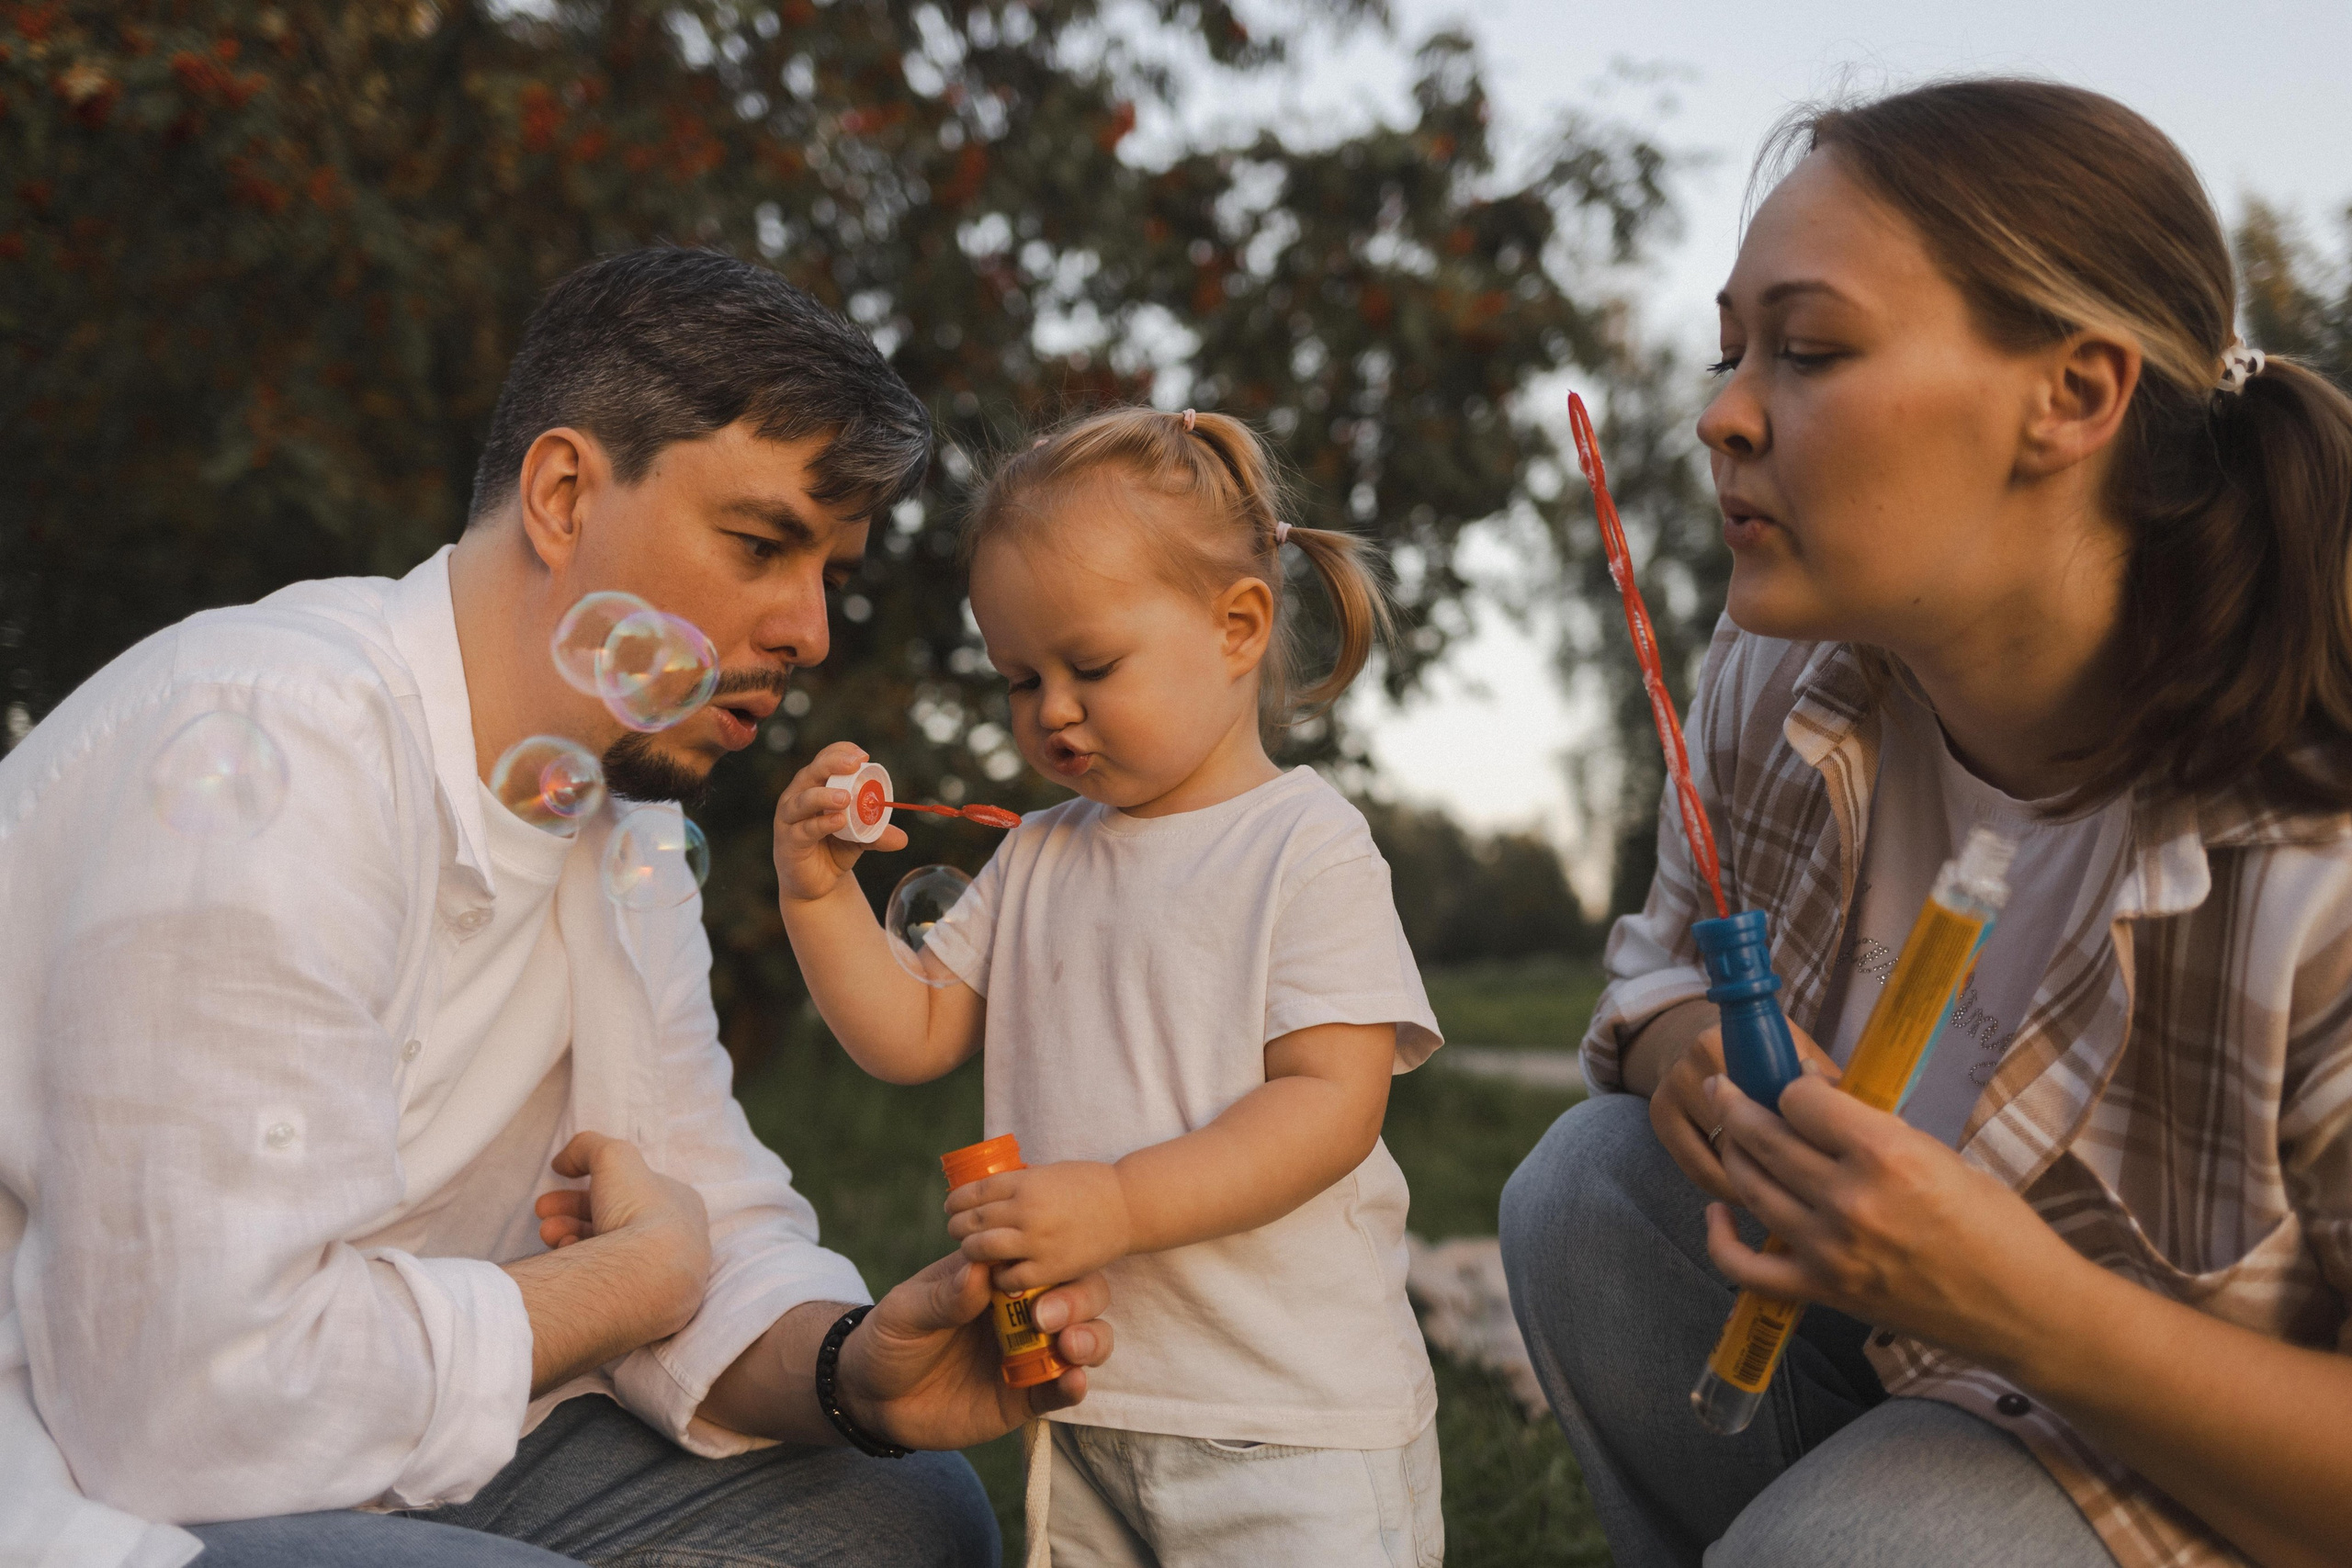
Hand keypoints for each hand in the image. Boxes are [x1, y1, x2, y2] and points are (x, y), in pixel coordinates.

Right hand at [532, 1130, 712, 1341]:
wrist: (651, 1275)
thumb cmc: (640, 1209)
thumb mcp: (612, 1156)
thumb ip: (587, 1147)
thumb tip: (563, 1161)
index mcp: (679, 1205)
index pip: (627, 1195)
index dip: (584, 1191)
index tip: (552, 1195)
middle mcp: (675, 1242)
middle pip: (613, 1224)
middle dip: (570, 1217)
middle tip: (542, 1216)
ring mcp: (663, 1278)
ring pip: (608, 1255)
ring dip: (571, 1240)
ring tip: (549, 1236)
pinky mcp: (647, 1310)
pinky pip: (611, 1286)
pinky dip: (585, 1271)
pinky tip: (568, 1264)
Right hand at [772, 741, 908, 905]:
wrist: (816, 883)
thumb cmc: (834, 849)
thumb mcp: (860, 838)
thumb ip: (878, 834)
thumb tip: (903, 838)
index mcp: (814, 786)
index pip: (824, 760)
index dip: (841, 753)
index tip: (864, 756)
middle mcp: (797, 797)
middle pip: (811, 772)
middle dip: (832, 764)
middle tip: (855, 765)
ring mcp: (789, 819)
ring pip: (803, 800)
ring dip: (825, 795)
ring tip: (846, 798)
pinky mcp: (788, 841)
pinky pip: (804, 829)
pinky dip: (821, 824)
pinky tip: (838, 821)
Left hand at [836, 1253, 1114, 1449]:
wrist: (872, 1397)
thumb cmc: (890, 1337)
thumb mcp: (907, 1310)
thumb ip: (945, 1295)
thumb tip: (979, 1269)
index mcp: (997, 1277)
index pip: (1042, 1257)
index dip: (1052, 1259)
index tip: (1036, 1273)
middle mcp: (1024, 1310)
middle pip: (1079, 1294)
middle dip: (1078, 1301)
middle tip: (1049, 1318)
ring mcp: (1030, 1353)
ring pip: (1085, 1337)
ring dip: (1090, 1339)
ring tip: (1070, 1348)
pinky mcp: (1026, 1395)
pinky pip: (1061, 1389)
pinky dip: (1074, 1385)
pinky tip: (1072, 1383)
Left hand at [946, 1160, 1131, 1292]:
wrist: (1130, 1206)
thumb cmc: (1090, 1185)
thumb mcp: (1050, 1172)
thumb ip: (1020, 1182)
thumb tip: (988, 1187)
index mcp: (1025, 1181)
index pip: (973, 1192)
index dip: (956, 1201)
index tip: (951, 1207)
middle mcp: (1026, 1209)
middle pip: (972, 1221)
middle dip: (958, 1227)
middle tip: (957, 1231)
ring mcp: (1037, 1240)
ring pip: (983, 1249)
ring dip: (972, 1251)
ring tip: (973, 1252)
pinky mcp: (1050, 1268)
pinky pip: (1009, 1278)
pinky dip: (998, 1276)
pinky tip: (1000, 1272)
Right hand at [1648, 1015, 1839, 1202]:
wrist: (1690, 1026)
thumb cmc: (1762, 1050)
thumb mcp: (1801, 1053)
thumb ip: (1831, 1090)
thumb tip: (1871, 1132)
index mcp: (1753, 1037)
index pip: (1789, 1101)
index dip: (1816, 1140)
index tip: (1839, 1167)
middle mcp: (1707, 1054)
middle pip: (1755, 1133)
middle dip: (1788, 1174)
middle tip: (1816, 1198)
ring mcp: (1678, 1083)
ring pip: (1727, 1157)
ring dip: (1756, 1187)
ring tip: (1785, 1203)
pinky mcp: (1660, 1112)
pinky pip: (1697, 1169)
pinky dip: (1724, 1187)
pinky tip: (1746, 1194)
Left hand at [1701, 1072, 2087, 1372]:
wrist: (2024, 1310)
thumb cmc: (1999, 1229)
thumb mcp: (1942, 1157)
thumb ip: (1879, 1134)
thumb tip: (1824, 1109)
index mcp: (1888, 1155)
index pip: (1801, 1100)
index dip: (1795, 1087)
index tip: (1797, 1086)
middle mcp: (1850, 1199)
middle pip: (1764, 1137)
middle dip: (1737, 1103)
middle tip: (1726, 1087)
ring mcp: (1831, 1250)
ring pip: (1749, 1187)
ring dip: (1731, 1154)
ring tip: (1729, 1134)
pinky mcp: (1824, 1292)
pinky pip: (1745, 1267)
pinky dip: (1720, 1238)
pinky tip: (1717, 1213)